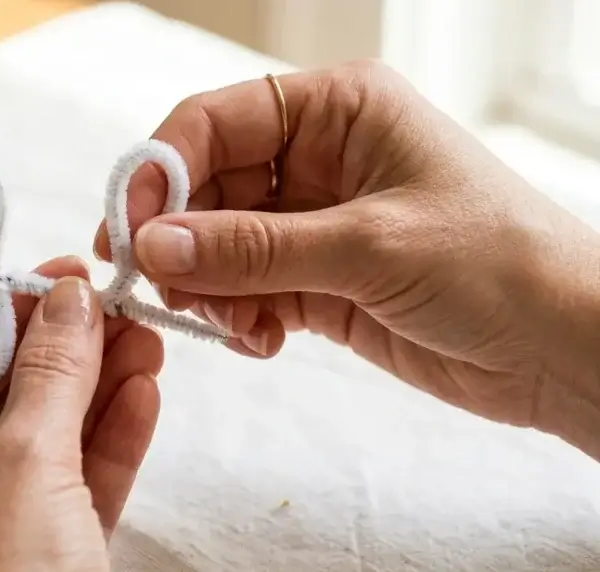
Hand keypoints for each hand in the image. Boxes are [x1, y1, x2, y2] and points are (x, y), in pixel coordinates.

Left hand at [0, 256, 163, 571]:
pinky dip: (112, 442)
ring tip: (144, 335)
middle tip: (117, 302)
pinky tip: (143, 393)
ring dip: (99, 389)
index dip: (13, 317)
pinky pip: (79, 490)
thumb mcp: (25, 472)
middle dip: (68, 353)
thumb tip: (67, 300)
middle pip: (6, 404)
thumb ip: (48, 378)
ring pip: (50, 444)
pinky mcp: (47, 563)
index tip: (68, 275)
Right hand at [93, 61, 599, 457]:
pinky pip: (243, 290)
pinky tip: (262, 341)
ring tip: (236, 325)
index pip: (214, 121)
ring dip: (208, 288)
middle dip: (181, 242)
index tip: (127, 228)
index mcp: (337, 110)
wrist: (564, 349)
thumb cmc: (496, 265)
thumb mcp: (368, 246)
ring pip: (216, 245)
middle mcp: (317, 157)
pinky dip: (236, 318)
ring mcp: (312, 222)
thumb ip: (253, 247)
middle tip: (167, 291)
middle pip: (204, 187)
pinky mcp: (314, 279)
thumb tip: (153, 244)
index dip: (161, 170)